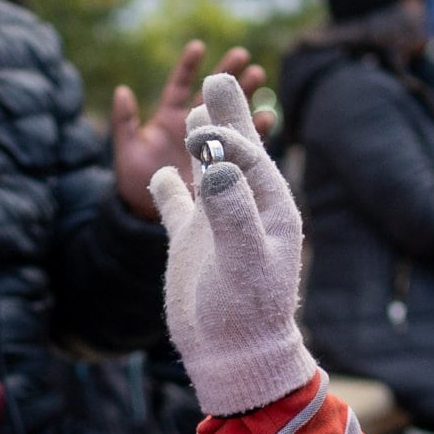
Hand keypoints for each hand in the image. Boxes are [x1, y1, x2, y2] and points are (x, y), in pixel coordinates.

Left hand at [108, 39, 261, 211]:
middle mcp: (192, 128)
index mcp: (169, 119)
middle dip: (227, 75)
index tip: (198, 46)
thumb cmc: (132, 183)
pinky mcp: (223, 164)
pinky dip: (254, 131)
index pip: (179, 87)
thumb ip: (124, 122)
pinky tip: (267, 118)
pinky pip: (241, 144)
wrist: (148, 216)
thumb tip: (122, 91)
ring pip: (230, 114)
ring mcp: (209, 145)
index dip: (188, 67)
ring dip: (245, 95)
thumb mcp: (126, 152)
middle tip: (245, 56)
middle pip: (212, 95)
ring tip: (260, 77)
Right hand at [131, 71, 312, 415]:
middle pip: (236, 153)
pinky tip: (162, 176)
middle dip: (228, 117)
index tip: (205, 128)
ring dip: (203, 143)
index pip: (251, 158)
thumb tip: (217, 167)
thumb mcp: (244, 261)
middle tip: (221, 77)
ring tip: (198, 113)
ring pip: (209, 172)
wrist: (232, 357)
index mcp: (270, 209)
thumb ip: (232, 213)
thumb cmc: (246, 312)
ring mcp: (218, 225)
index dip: (230, 137)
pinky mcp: (193, 244)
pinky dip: (170, 189)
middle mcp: (246, 210)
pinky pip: (179, 207)